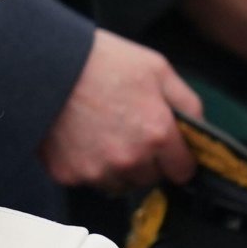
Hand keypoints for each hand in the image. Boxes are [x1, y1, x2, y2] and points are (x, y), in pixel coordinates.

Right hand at [39, 28, 201, 191]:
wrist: (47, 67)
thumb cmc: (103, 62)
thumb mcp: (157, 69)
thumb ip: (187, 103)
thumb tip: (200, 130)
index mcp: (157, 134)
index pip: (182, 171)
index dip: (177, 158)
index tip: (168, 149)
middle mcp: (130, 159)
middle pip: (150, 179)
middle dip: (146, 162)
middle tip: (128, 131)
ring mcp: (97, 171)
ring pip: (119, 184)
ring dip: (117, 168)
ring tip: (102, 134)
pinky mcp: (69, 175)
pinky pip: (88, 180)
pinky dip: (87, 165)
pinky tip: (80, 138)